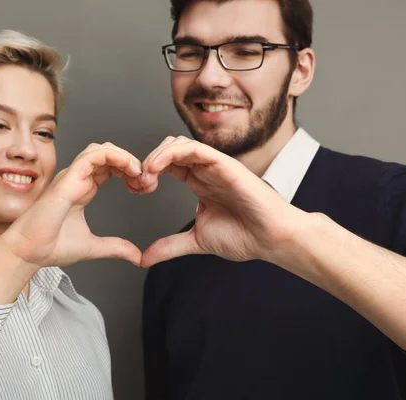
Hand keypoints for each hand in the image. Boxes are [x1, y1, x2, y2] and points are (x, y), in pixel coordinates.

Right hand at [0, 142, 143, 268]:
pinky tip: (128, 168)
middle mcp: (77, 179)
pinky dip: (114, 156)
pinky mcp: (68, 179)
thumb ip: (116, 247)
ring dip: (124, 156)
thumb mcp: (94, 246)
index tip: (143, 188)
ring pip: (101, 149)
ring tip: (138, 172)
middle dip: (130, 163)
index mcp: (82, 189)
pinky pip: (92, 155)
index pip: (109, 167)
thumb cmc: (51, 247)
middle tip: (145, 181)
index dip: (129, 172)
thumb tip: (137, 256)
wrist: (28, 253)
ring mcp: (71, 176)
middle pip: (108, 154)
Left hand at [138, 136, 304, 266]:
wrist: (271, 239)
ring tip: (145, 176)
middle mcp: (205, 170)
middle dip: (147, 163)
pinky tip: (157, 168)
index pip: (166, 165)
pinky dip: (172, 153)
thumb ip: (169, 246)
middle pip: (168, 150)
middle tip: (136, 184)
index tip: (134, 190)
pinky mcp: (224, 164)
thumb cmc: (244, 236)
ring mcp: (214, 165)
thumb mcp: (196, 240)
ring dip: (156, 156)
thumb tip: (143, 259)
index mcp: (198, 182)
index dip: (146, 172)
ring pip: (178, 144)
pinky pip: (194, 148)